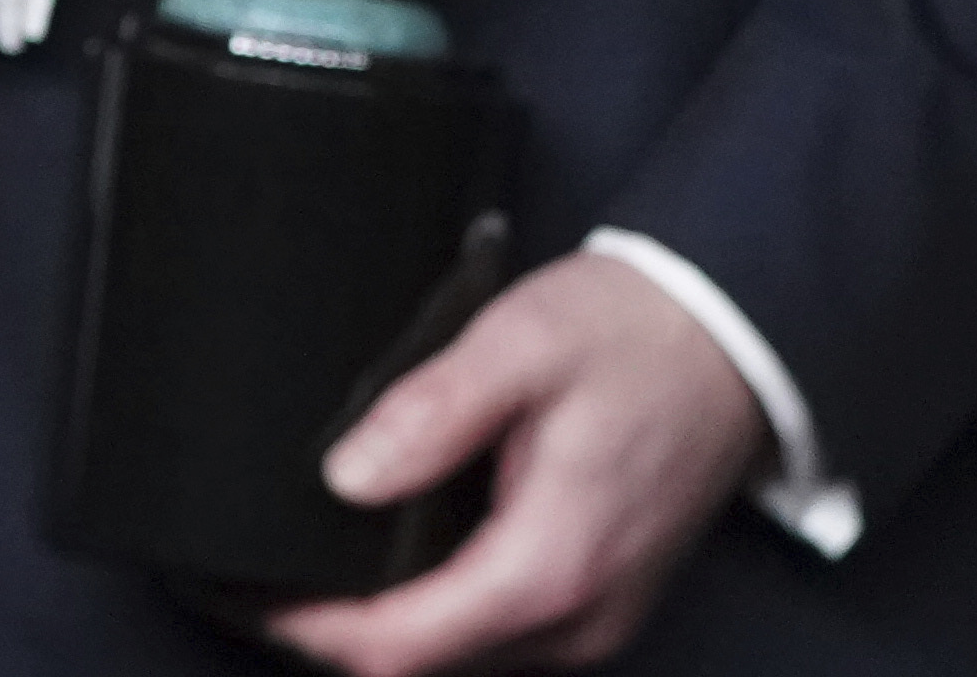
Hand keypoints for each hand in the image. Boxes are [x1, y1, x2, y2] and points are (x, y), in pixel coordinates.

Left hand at [270, 248, 764, 672]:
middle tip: (255, 569)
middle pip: (423, 662)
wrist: (733, 334)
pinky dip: (434, 610)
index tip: (243, 589)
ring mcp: (595, 619)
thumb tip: (345, 478)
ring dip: (385, 623)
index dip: (312, 627)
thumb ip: (429, 416)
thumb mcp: (519, 344)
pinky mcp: (600, 600)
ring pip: (461, 655)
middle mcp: (578, 619)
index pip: (402, 643)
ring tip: (305, 561)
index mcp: (551, 565)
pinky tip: (388, 560)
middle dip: (334, 628)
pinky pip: (497, 632)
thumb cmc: (632, 333)